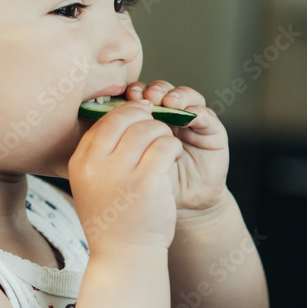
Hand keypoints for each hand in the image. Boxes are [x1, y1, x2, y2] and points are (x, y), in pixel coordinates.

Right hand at [68, 99, 182, 253]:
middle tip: (157, 133)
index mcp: (80, 161)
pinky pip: (166, 145)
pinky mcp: (147, 181)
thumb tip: (125, 116)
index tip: (140, 122)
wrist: (124, 256)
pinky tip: (173, 159)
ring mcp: (121, 172)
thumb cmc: (113, 219)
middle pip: (126, 118)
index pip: (104, 119)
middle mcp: (96, 164)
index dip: (127, 115)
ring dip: (163, 134)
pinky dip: (174, 147)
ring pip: (149, 128)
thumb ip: (101, 152)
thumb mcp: (93, 183)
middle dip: (147, 120)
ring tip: (166, 149)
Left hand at [125, 81, 228, 212]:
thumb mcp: (126, 165)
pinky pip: (207, 116)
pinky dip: (198, 112)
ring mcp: (191, 125)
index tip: (126, 95)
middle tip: (147, 96)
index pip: (140, 97)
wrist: (173, 216)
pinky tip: (190, 115)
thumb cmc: (143, 192)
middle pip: (162, 92)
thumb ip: (116, 141)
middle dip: (154, 90)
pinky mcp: (213, 134)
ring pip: (186, 97)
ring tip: (168, 102)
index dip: (134, 93)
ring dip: (176, 95)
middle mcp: (168, 119)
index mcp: (144, 122)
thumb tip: (93, 116)